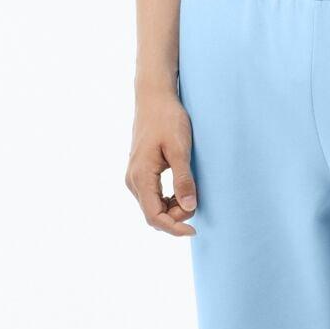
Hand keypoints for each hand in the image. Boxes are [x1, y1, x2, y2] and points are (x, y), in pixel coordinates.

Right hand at [125, 89, 197, 235]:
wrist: (154, 98)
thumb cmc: (167, 119)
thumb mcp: (179, 148)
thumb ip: (183, 178)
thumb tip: (189, 207)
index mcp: (141, 177)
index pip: (154, 216)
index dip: (174, 228)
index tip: (194, 230)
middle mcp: (133, 181)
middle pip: (153, 214)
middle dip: (175, 216)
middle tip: (196, 200)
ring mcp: (135, 177)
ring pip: (153, 207)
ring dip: (172, 208)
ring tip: (191, 192)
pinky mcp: (140, 173)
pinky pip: (152, 197)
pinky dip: (168, 200)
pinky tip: (182, 190)